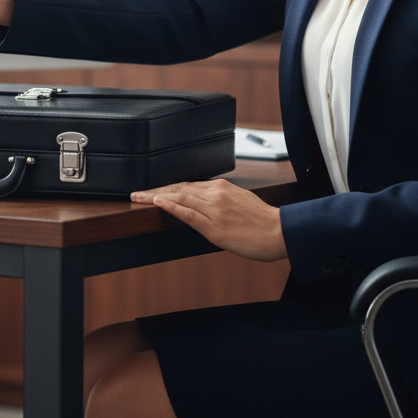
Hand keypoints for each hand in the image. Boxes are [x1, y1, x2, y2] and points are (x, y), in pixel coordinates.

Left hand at [130, 179, 287, 261]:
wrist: (281, 232)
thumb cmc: (263, 221)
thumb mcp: (239, 202)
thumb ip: (218, 199)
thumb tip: (200, 203)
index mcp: (221, 187)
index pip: (186, 185)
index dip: (166, 187)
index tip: (151, 190)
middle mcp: (215, 193)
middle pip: (178, 188)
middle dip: (155, 190)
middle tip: (136, 192)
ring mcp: (214, 208)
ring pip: (179, 197)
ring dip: (155, 196)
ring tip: (139, 198)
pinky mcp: (215, 226)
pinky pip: (188, 213)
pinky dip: (171, 206)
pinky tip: (157, 203)